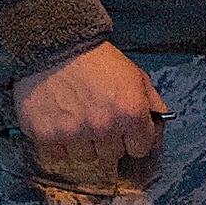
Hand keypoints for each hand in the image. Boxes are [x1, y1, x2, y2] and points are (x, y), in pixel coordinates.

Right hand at [13, 41, 168, 177]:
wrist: (56, 47)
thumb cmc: (97, 60)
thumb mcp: (135, 75)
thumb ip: (152, 103)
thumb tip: (160, 124)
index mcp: (130, 114)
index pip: (140, 150)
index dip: (135, 139)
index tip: (128, 132)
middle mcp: (104, 128)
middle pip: (113, 156)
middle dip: (109, 141)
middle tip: (99, 118)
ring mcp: (73, 134)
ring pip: (86, 157)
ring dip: (84, 143)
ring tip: (78, 117)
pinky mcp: (46, 136)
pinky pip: (59, 154)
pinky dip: (60, 142)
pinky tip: (60, 120)